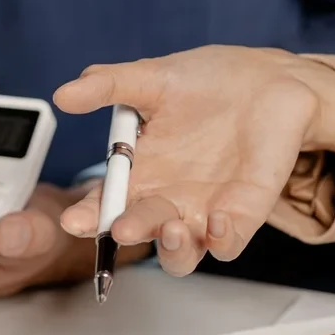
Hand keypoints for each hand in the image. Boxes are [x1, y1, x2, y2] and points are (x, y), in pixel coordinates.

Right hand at [53, 45, 334, 275]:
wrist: (270, 79)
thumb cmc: (209, 83)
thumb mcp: (153, 78)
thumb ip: (109, 85)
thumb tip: (64, 94)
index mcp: (138, 174)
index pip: (105, 204)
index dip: (87, 216)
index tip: (74, 219)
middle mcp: (166, 200)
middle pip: (139, 231)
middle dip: (127, 232)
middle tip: (120, 226)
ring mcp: (204, 211)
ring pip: (181, 255)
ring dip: (172, 250)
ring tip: (172, 228)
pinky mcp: (244, 213)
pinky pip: (228, 244)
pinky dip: (222, 240)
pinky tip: (218, 221)